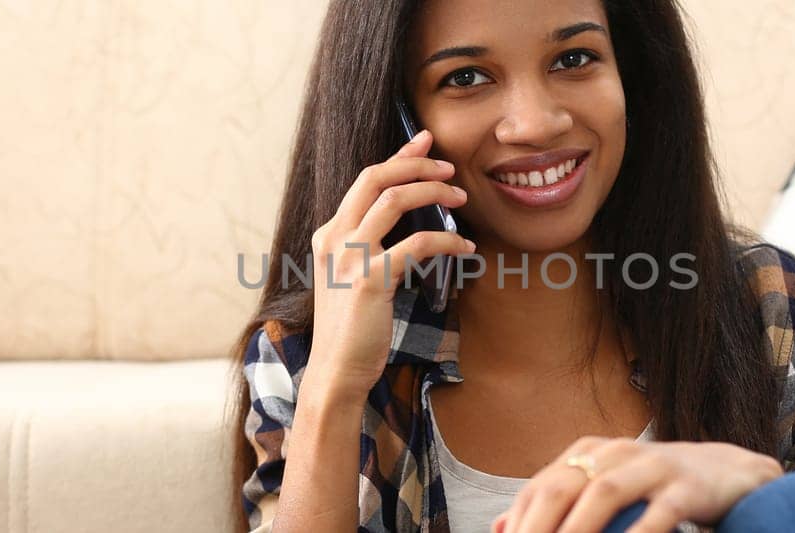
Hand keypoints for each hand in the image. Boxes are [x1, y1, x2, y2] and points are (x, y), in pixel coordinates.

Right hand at [303, 130, 473, 395]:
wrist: (336, 372)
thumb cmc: (352, 330)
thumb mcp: (351, 280)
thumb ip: (369, 249)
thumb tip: (407, 224)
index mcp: (328, 235)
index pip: (365, 181)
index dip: (398, 158)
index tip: (425, 142)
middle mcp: (333, 239)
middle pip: (375, 178)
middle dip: (416, 164)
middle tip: (450, 167)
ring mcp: (348, 258)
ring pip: (394, 200)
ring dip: (433, 192)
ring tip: (461, 198)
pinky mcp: (370, 279)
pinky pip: (417, 244)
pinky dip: (448, 240)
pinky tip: (466, 248)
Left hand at [492, 437, 782, 532]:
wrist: (728, 473)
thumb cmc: (657, 486)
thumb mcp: (605, 485)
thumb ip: (559, 503)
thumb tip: (500, 526)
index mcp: (591, 451)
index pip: (542, 486)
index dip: (519, 520)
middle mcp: (617, 452)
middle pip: (564, 486)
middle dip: (538, 525)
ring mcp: (653, 466)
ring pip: (605, 494)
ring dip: (578, 529)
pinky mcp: (687, 488)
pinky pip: (658, 515)